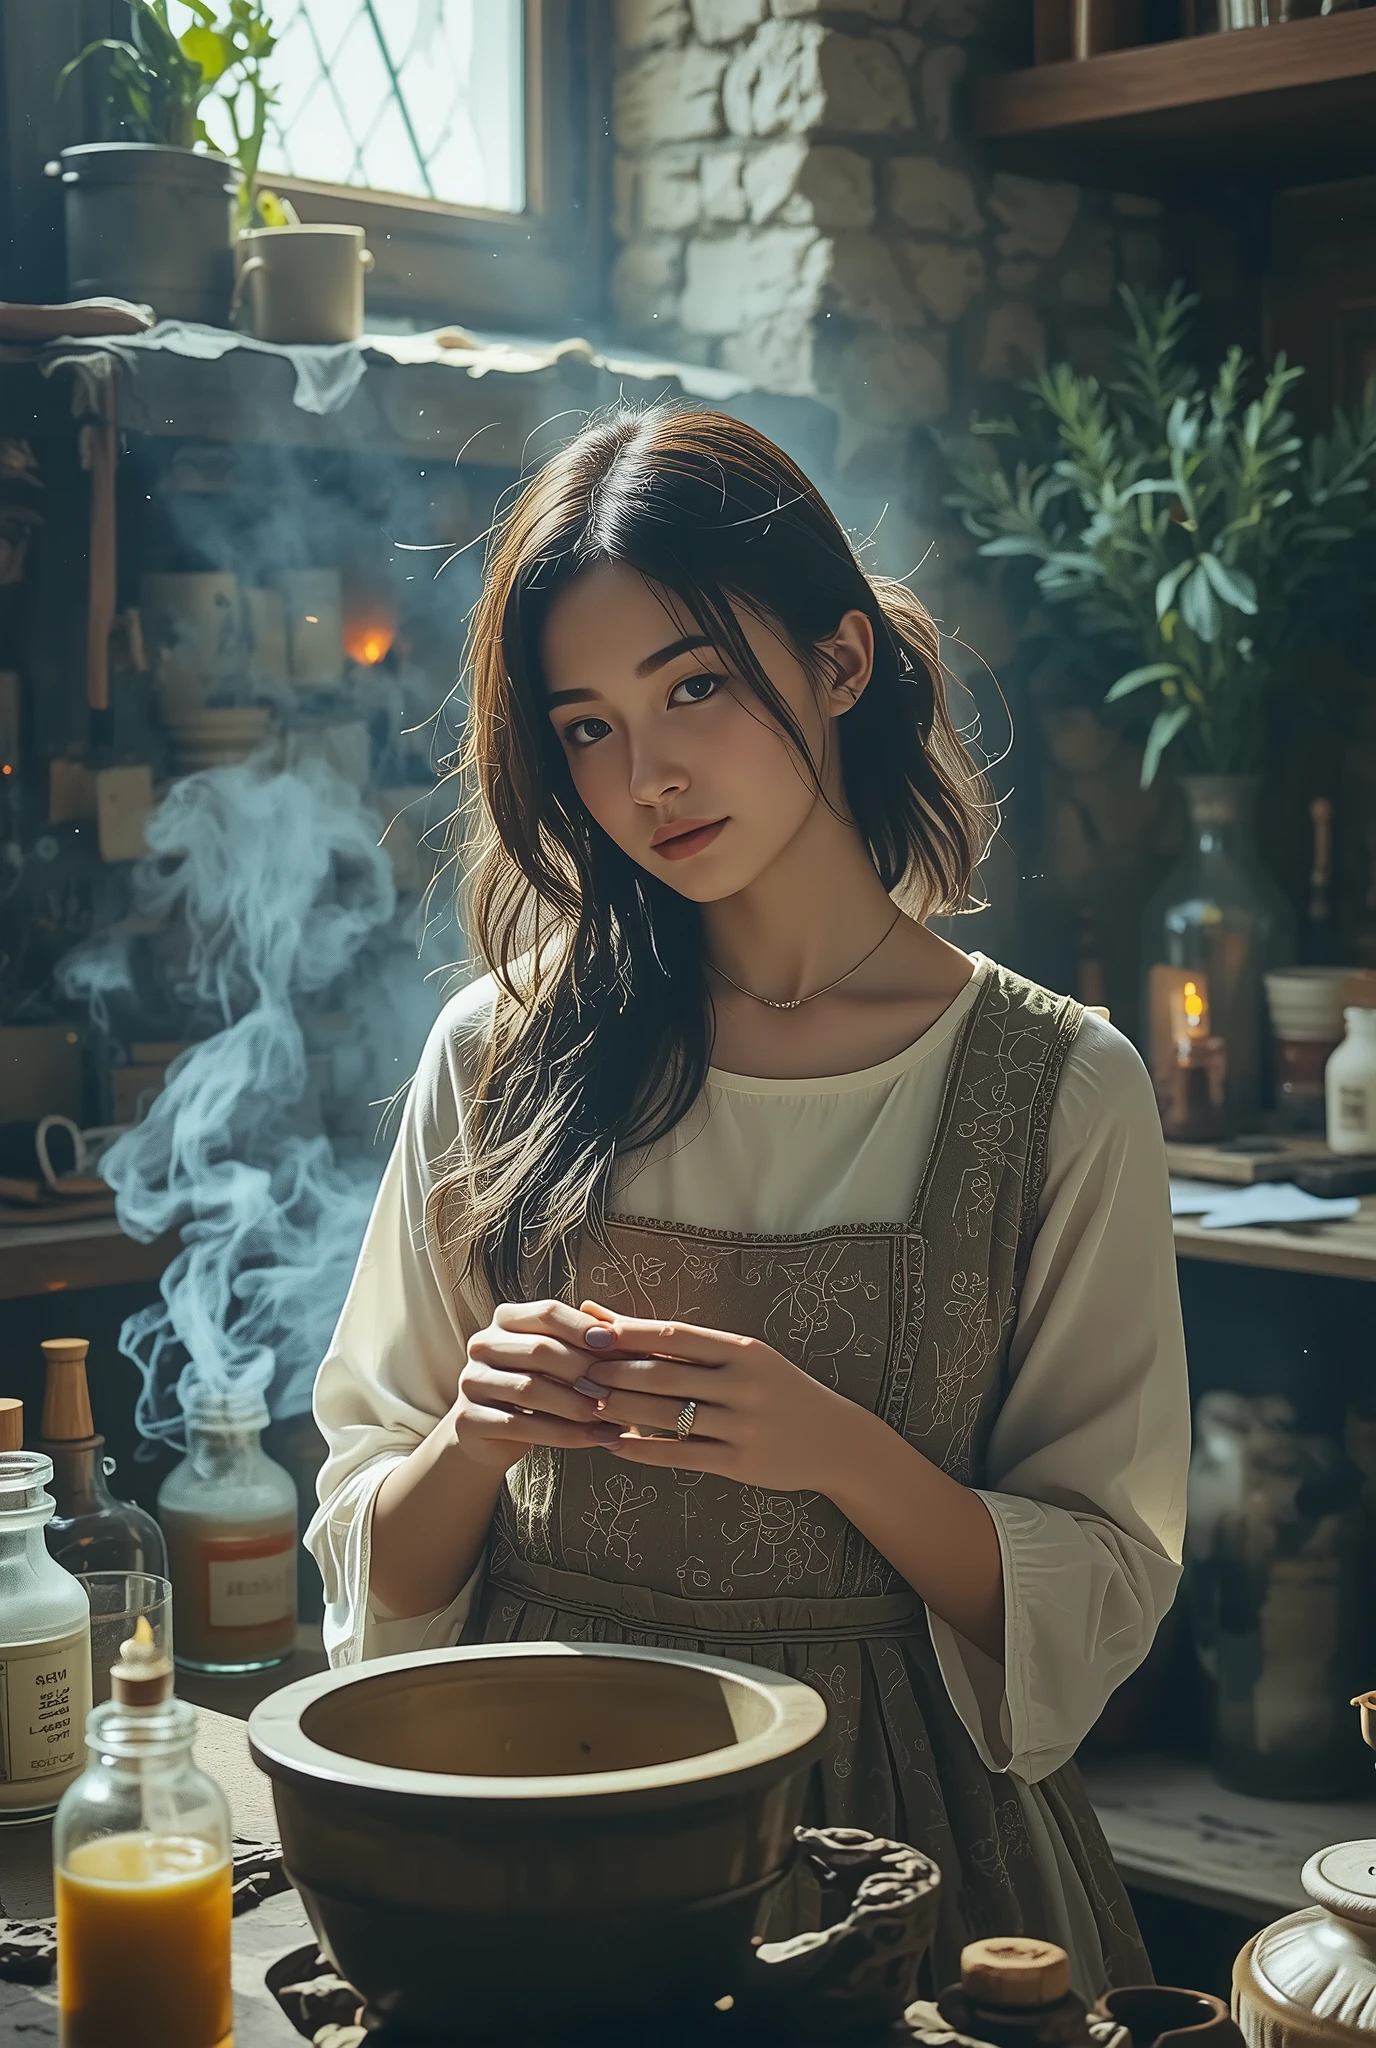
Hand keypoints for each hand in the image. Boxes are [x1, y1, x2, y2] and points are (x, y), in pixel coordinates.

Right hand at [454, 1299, 624, 1472]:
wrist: (489, 1435)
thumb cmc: (534, 1389)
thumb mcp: (554, 1361)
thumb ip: (580, 1345)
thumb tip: (623, 1336)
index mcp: (505, 1320)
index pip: (546, 1312)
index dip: (582, 1327)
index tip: (614, 1343)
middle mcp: (482, 1344)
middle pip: (540, 1350)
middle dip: (584, 1370)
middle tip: (617, 1389)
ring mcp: (471, 1381)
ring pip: (530, 1389)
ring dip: (576, 1405)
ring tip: (609, 1417)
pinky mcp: (467, 1419)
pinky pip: (520, 1426)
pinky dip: (563, 1434)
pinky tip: (593, 1438)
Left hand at [575, 1300, 857, 1493]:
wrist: (836, 1439)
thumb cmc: (777, 1389)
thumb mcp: (742, 1357)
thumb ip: (680, 1341)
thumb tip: (609, 1316)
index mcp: (743, 1350)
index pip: (675, 1334)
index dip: (628, 1334)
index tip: (589, 1334)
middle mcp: (744, 1384)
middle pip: (665, 1375)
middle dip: (615, 1374)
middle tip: (576, 1373)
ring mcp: (743, 1425)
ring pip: (668, 1416)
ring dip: (621, 1410)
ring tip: (587, 1405)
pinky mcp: (740, 1463)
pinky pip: (681, 1456)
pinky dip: (643, 1449)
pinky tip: (613, 1443)